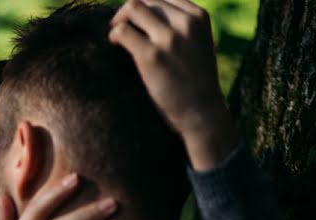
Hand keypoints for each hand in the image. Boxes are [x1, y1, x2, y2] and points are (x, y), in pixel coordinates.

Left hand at [108, 0, 238, 169]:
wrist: (202, 113)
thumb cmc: (196, 83)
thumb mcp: (198, 44)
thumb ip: (182, 27)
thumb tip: (149, 18)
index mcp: (198, 17)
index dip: (146, 5)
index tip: (137, 20)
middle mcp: (185, 22)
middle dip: (129, 11)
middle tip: (120, 27)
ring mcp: (168, 38)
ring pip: (133, 8)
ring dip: (119, 20)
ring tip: (116, 36)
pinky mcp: (151, 55)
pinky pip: (122, 31)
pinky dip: (114, 35)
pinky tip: (114, 45)